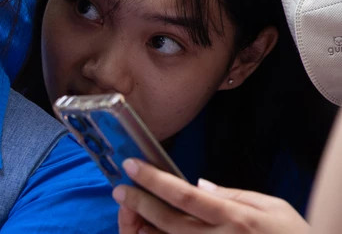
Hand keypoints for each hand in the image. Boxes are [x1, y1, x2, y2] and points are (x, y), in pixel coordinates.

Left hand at [113, 159, 308, 233]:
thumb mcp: (272, 207)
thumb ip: (234, 195)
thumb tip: (197, 186)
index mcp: (234, 218)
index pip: (184, 196)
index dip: (153, 179)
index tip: (131, 164)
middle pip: (166, 221)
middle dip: (138, 202)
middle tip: (119, 188)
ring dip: (142, 228)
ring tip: (130, 212)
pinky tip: (149, 231)